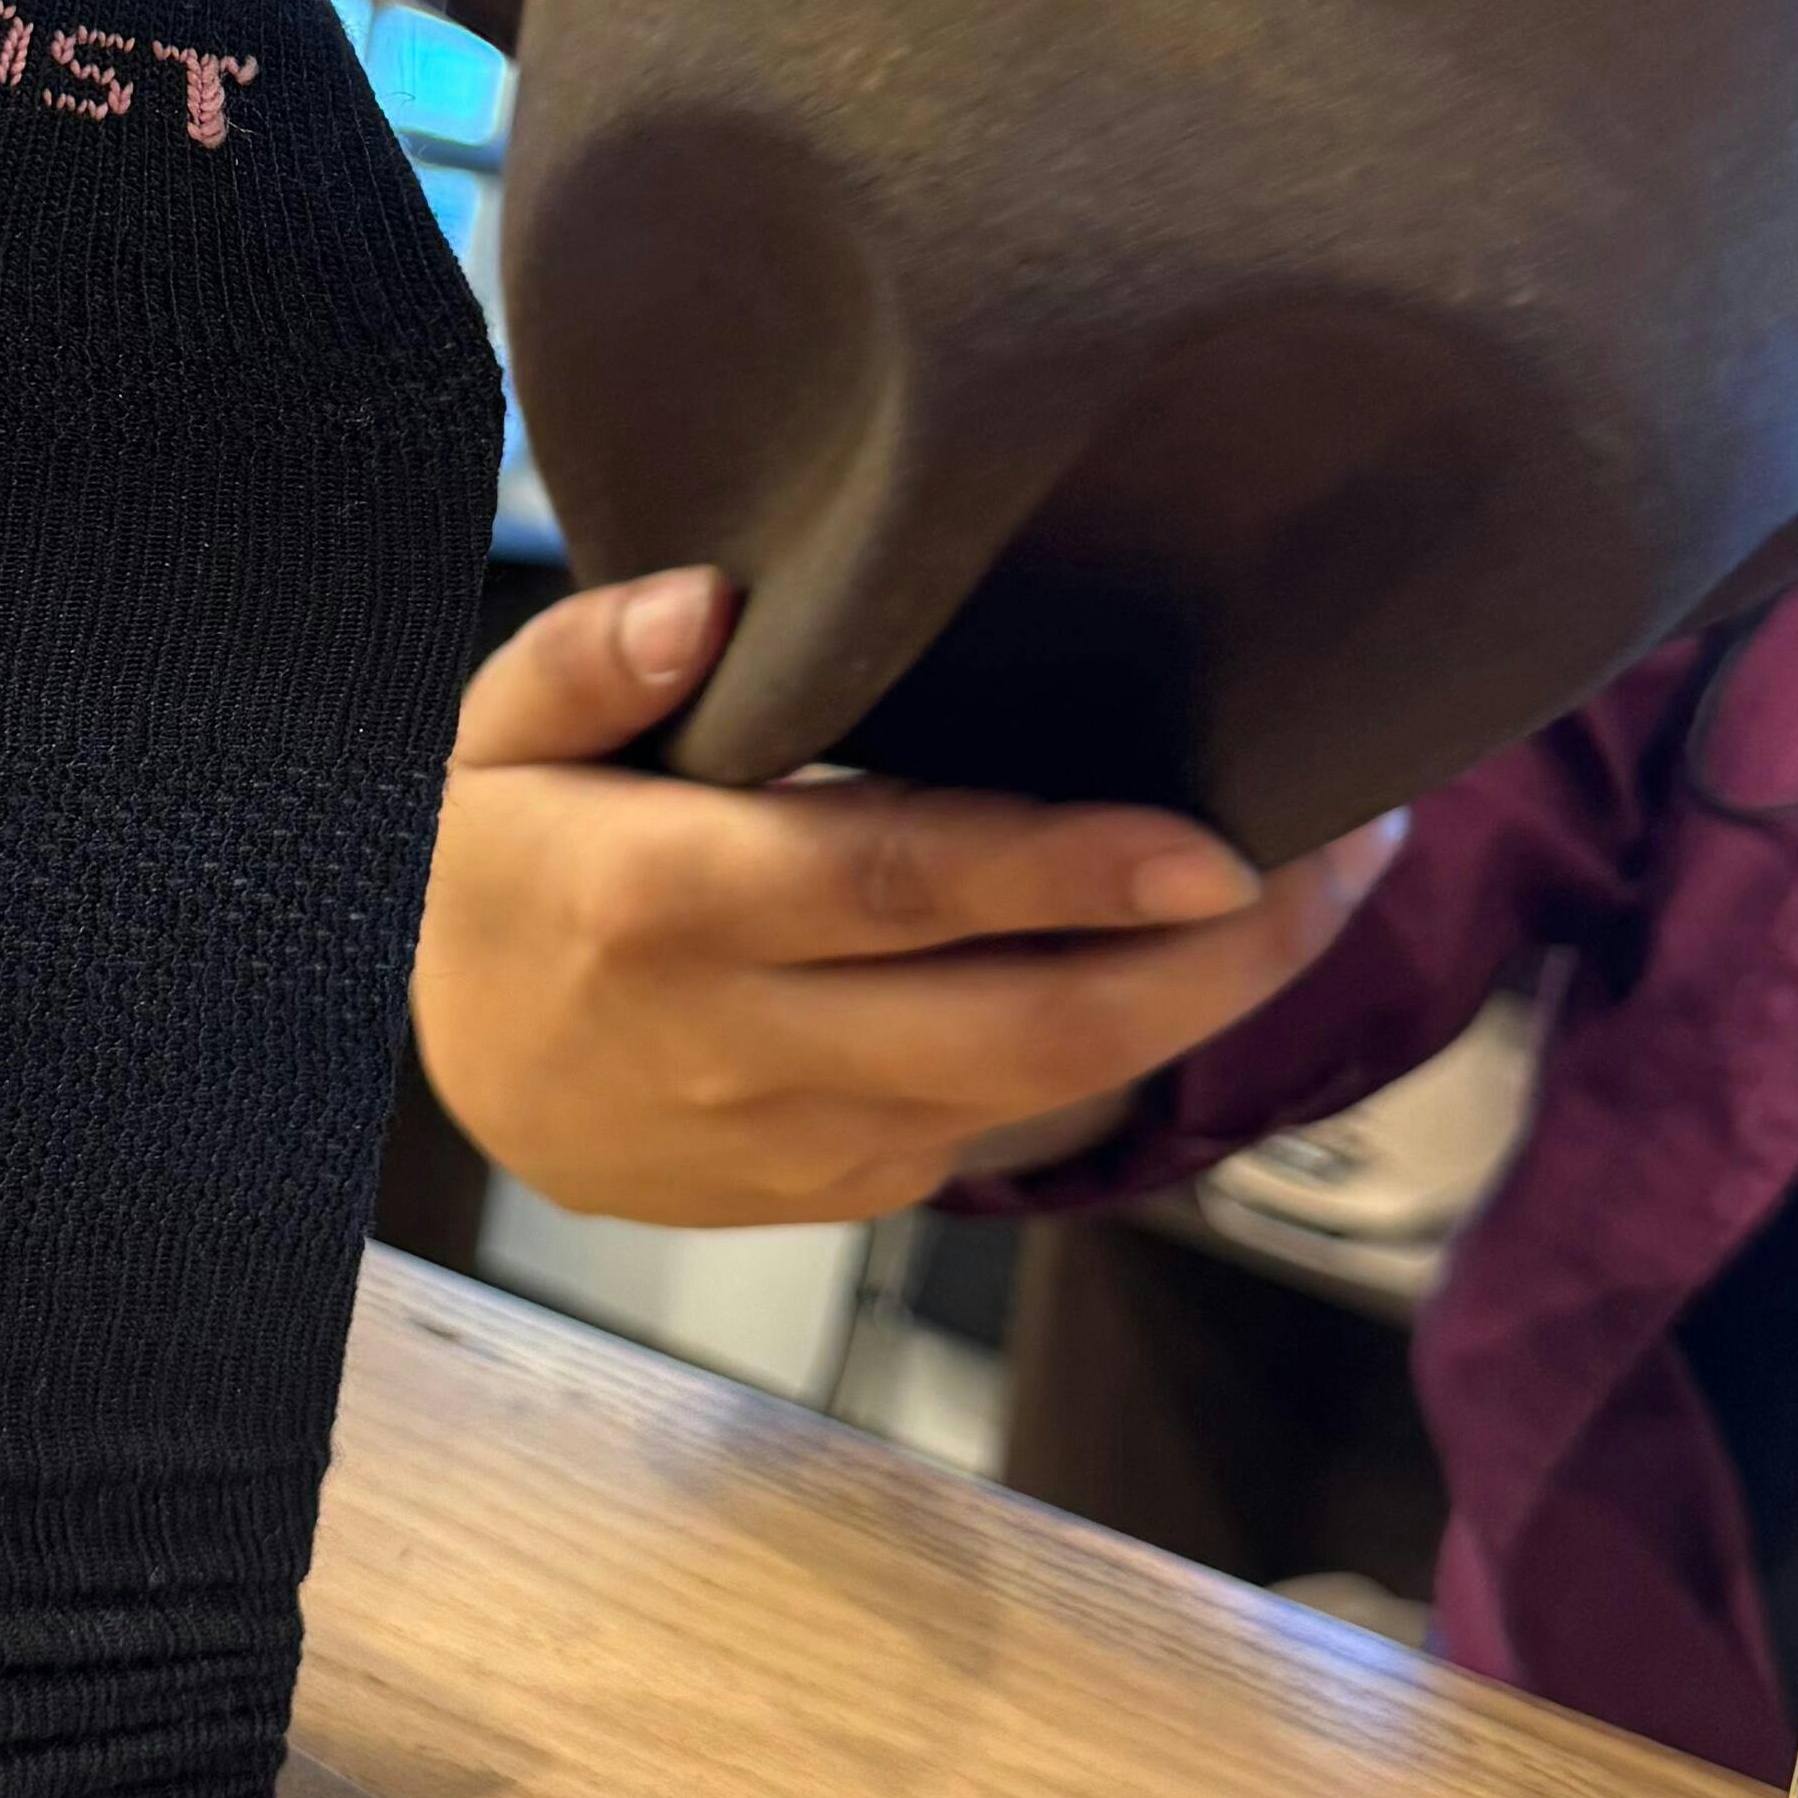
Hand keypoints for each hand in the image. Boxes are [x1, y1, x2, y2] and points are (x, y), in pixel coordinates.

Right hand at [414, 567, 1403, 1229]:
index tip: (1218, 841)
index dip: (1067, 870)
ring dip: (1201, 1005)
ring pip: (1043, 1089)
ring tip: (1324, 889)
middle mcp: (742, 1041)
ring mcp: (800, 1139)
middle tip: (1354, 860)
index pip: (897, 887)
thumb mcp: (486, 736)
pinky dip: (1110, 1046)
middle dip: (1215, 962)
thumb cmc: (496, 862)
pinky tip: (1188, 959)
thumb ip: (591, 659)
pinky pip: (1006, 1122)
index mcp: (662, 902)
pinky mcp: (842, 1193)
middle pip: (1023, 1023)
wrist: (442, 1078)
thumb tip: (713, 604)